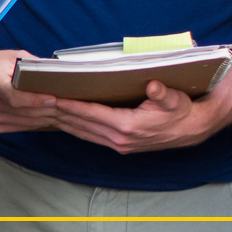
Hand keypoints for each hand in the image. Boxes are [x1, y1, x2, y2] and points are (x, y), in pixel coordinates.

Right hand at [0, 49, 72, 133]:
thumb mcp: (15, 56)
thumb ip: (34, 66)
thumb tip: (58, 74)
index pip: (14, 97)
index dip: (35, 100)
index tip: (53, 98)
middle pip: (26, 111)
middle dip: (52, 109)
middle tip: (74, 106)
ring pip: (29, 121)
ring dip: (50, 117)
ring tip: (69, 112)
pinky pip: (26, 126)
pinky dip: (42, 122)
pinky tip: (54, 116)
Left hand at [51, 80, 226, 153]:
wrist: (192, 129)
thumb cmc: (182, 110)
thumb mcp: (175, 99)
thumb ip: (162, 93)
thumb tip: (153, 86)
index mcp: (128, 126)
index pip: (91, 113)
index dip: (70, 105)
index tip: (52, 97)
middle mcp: (119, 138)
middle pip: (81, 124)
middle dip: (59, 112)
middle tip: (39, 99)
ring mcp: (119, 144)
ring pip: (83, 132)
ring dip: (64, 121)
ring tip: (45, 109)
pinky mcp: (120, 145)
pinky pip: (90, 136)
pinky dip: (75, 128)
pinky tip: (65, 120)